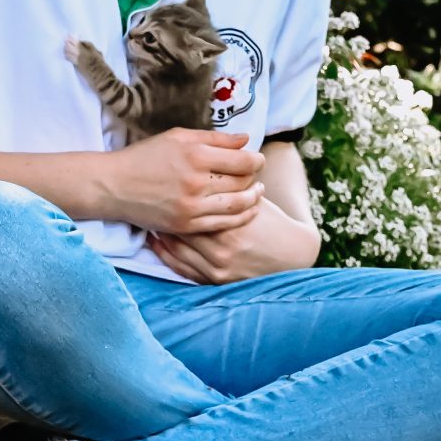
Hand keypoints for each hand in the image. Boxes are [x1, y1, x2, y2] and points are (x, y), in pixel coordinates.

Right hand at [103, 127, 264, 234]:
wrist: (114, 186)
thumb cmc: (146, 157)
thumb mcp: (178, 137)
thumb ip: (215, 138)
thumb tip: (246, 140)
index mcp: (195, 155)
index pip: (243, 161)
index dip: (256, 160)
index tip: (257, 159)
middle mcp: (195, 182)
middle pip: (242, 183)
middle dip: (254, 178)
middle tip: (256, 175)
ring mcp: (191, 206)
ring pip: (237, 205)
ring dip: (252, 199)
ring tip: (257, 193)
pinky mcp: (185, 225)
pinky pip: (222, 224)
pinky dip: (240, 217)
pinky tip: (245, 210)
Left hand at [148, 197, 320, 283]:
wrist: (291, 254)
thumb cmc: (272, 221)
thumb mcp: (255, 198)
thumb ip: (233, 183)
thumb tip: (211, 160)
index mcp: (231, 222)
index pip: (194, 204)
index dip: (176, 192)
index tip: (163, 181)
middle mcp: (222, 246)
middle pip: (181, 226)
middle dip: (165, 213)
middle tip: (148, 198)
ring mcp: (218, 266)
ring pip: (177, 248)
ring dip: (161, 233)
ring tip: (149, 218)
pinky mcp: (216, 279)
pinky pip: (182, 268)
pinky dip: (166, 255)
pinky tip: (156, 243)